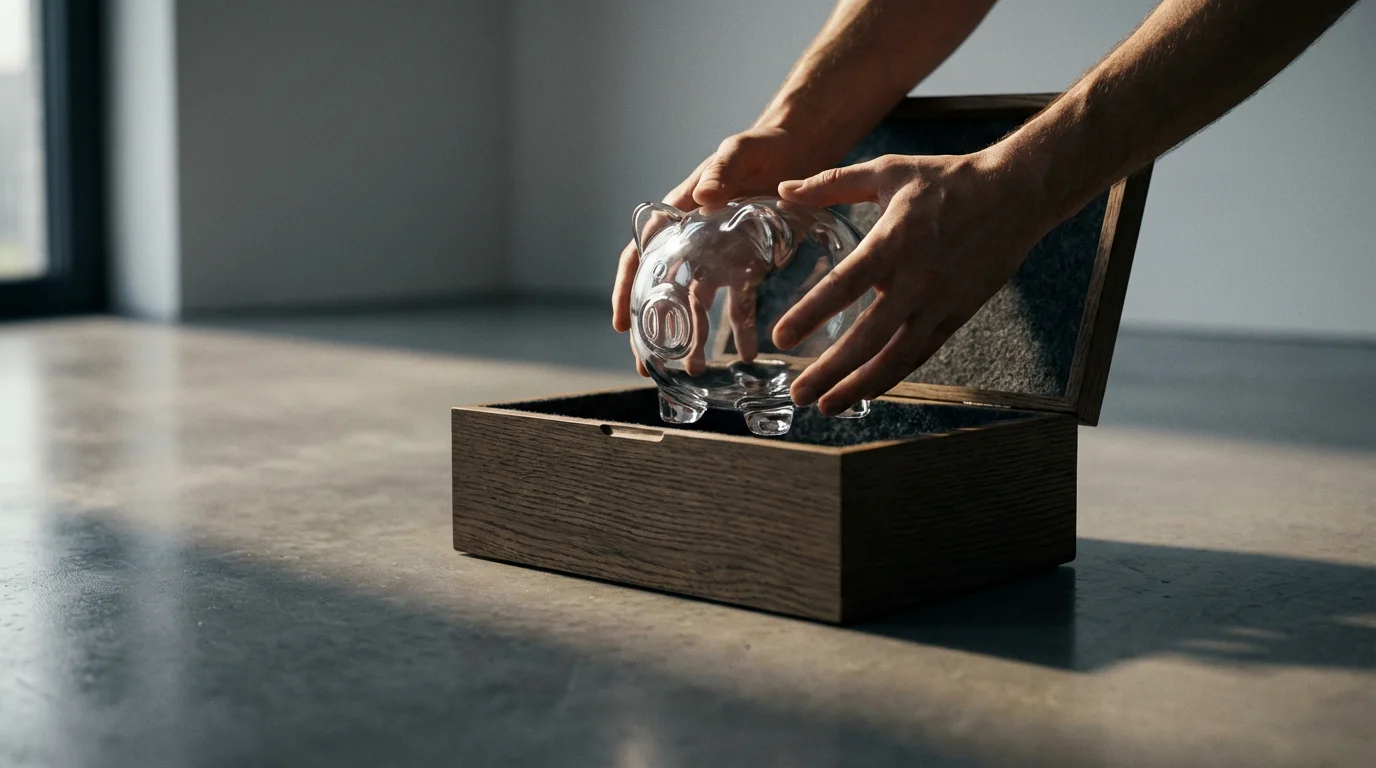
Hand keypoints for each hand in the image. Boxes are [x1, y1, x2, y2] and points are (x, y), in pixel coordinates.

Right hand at [612, 126, 825, 375]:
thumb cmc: (760, 146)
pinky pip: (738, 300)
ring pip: (696, 302)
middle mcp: (693, 239)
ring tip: (693, 369)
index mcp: (679, 213)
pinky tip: (746, 351)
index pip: (641, 254)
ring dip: (693, 336)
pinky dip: (739, 327)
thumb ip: (720, 172)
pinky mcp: (747, 263)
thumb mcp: (737, 152)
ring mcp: (718, 254)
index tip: (623, 324)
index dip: (627, 290)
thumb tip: (705, 195)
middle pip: (663, 289)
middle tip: (646, 367)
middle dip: (655, 329)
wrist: (798, 150)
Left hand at [773, 150, 1053, 415]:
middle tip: (799, 393)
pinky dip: (892, 376)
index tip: (781, 339)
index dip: (811, 314)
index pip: (844, 285)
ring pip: (896, 356)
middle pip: (868, 337)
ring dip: (860, 386)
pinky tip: (866, 390)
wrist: (1016, 193)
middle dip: (830, 370)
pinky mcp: (957, 315)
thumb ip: (832, 183)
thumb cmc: (947, 179)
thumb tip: (784, 188)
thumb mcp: (888, 171)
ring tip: (826, 405)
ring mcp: (940, 302)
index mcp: (893, 240)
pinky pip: (920, 354)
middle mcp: (916, 278)